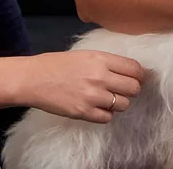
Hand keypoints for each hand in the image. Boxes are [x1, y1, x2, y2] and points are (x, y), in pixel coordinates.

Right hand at [21, 51, 144, 122]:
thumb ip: (106, 61)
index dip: (139, 75)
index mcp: (100, 59)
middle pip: (134, 88)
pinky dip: (105, 114)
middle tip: (123, 90)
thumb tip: (128, 70)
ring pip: (123, 104)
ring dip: (118, 102)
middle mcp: (99, 77)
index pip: (135, 69)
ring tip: (107, 98)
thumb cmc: (56, 64)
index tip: (136, 78)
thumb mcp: (84, 54)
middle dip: (131, 90)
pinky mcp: (84, 112)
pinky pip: (107, 118)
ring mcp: (92, 96)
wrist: (33, 78)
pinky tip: (97, 107)